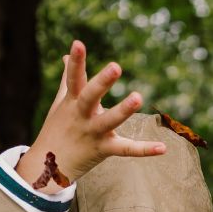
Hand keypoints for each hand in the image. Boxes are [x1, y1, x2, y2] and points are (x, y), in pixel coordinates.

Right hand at [16, 40, 165, 191]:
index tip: (78, 43)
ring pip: (108, 121)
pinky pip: (125, 150)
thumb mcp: (61, 104)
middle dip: (101, 82)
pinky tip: (163, 148)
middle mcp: (81, 116)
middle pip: (90, 97)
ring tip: (137, 97)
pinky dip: (144, 150)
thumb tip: (67, 56)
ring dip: (123, 110)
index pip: (73, 79)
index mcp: (72, 102)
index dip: (76, 62)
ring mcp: (92, 133)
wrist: (49, 168)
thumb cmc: (57, 131)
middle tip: (116, 66)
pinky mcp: (103, 150)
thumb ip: (67, 80)